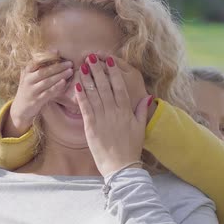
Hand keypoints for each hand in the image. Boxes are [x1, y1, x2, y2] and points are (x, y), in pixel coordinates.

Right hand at [4, 57, 73, 136]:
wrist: (20, 109)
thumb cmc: (29, 90)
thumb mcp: (30, 78)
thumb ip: (38, 69)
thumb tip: (53, 56)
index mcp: (26, 72)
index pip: (36, 61)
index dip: (47, 56)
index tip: (57, 51)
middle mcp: (28, 80)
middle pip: (44, 71)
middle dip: (58, 66)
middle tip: (70, 63)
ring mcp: (32, 91)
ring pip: (47, 81)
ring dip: (60, 75)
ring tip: (70, 71)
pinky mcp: (36, 100)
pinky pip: (48, 92)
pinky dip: (56, 87)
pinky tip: (64, 82)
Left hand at [75, 53, 151, 175]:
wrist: (121, 167)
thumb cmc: (131, 148)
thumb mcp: (140, 128)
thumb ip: (141, 110)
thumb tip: (148, 96)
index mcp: (126, 111)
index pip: (119, 86)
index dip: (113, 72)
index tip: (108, 60)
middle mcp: (114, 112)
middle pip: (105, 86)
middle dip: (97, 70)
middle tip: (91, 57)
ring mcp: (102, 118)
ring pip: (93, 94)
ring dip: (87, 79)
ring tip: (82, 66)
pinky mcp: (91, 127)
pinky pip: (85, 108)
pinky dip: (81, 95)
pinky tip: (76, 85)